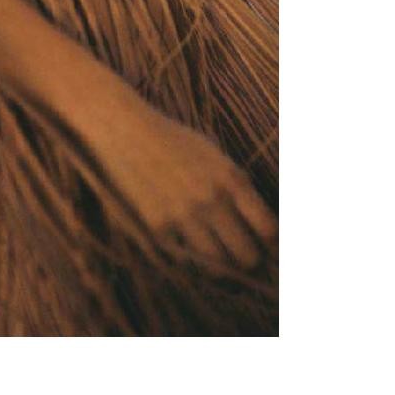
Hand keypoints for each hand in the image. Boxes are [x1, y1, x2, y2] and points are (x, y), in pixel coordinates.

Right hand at [99, 95, 275, 273]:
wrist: (124, 129)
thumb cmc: (172, 140)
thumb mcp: (213, 154)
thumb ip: (236, 185)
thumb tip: (259, 223)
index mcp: (230, 178)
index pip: (267, 229)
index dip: (269, 242)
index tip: (263, 243)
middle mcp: (211, 200)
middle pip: (246, 256)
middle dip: (247, 257)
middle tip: (240, 253)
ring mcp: (184, 216)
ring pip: (218, 265)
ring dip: (220, 262)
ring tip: (215, 252)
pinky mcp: (159, 228)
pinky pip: (186, 257)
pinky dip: (189, 254)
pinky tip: (185, 239)